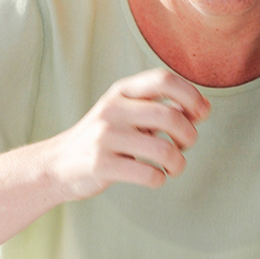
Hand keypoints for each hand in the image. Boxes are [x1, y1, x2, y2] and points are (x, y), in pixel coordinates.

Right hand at [39, 68, 208, 199]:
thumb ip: (159, 109)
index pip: (164, 79)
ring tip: (173, 167)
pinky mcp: (101, 165)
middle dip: (189, 136)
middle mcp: (113, 110)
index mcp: (121, 92)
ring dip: (178, 163)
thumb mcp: (126, 114)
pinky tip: (154, 177)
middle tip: (185, 146)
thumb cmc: (104, 139)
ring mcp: (105, 137)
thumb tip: (201, 109)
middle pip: (170, 117)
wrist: (57, 164)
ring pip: (164, 150)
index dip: (191, 95)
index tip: (202, 114)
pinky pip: (148, 174)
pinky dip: (159, 179)